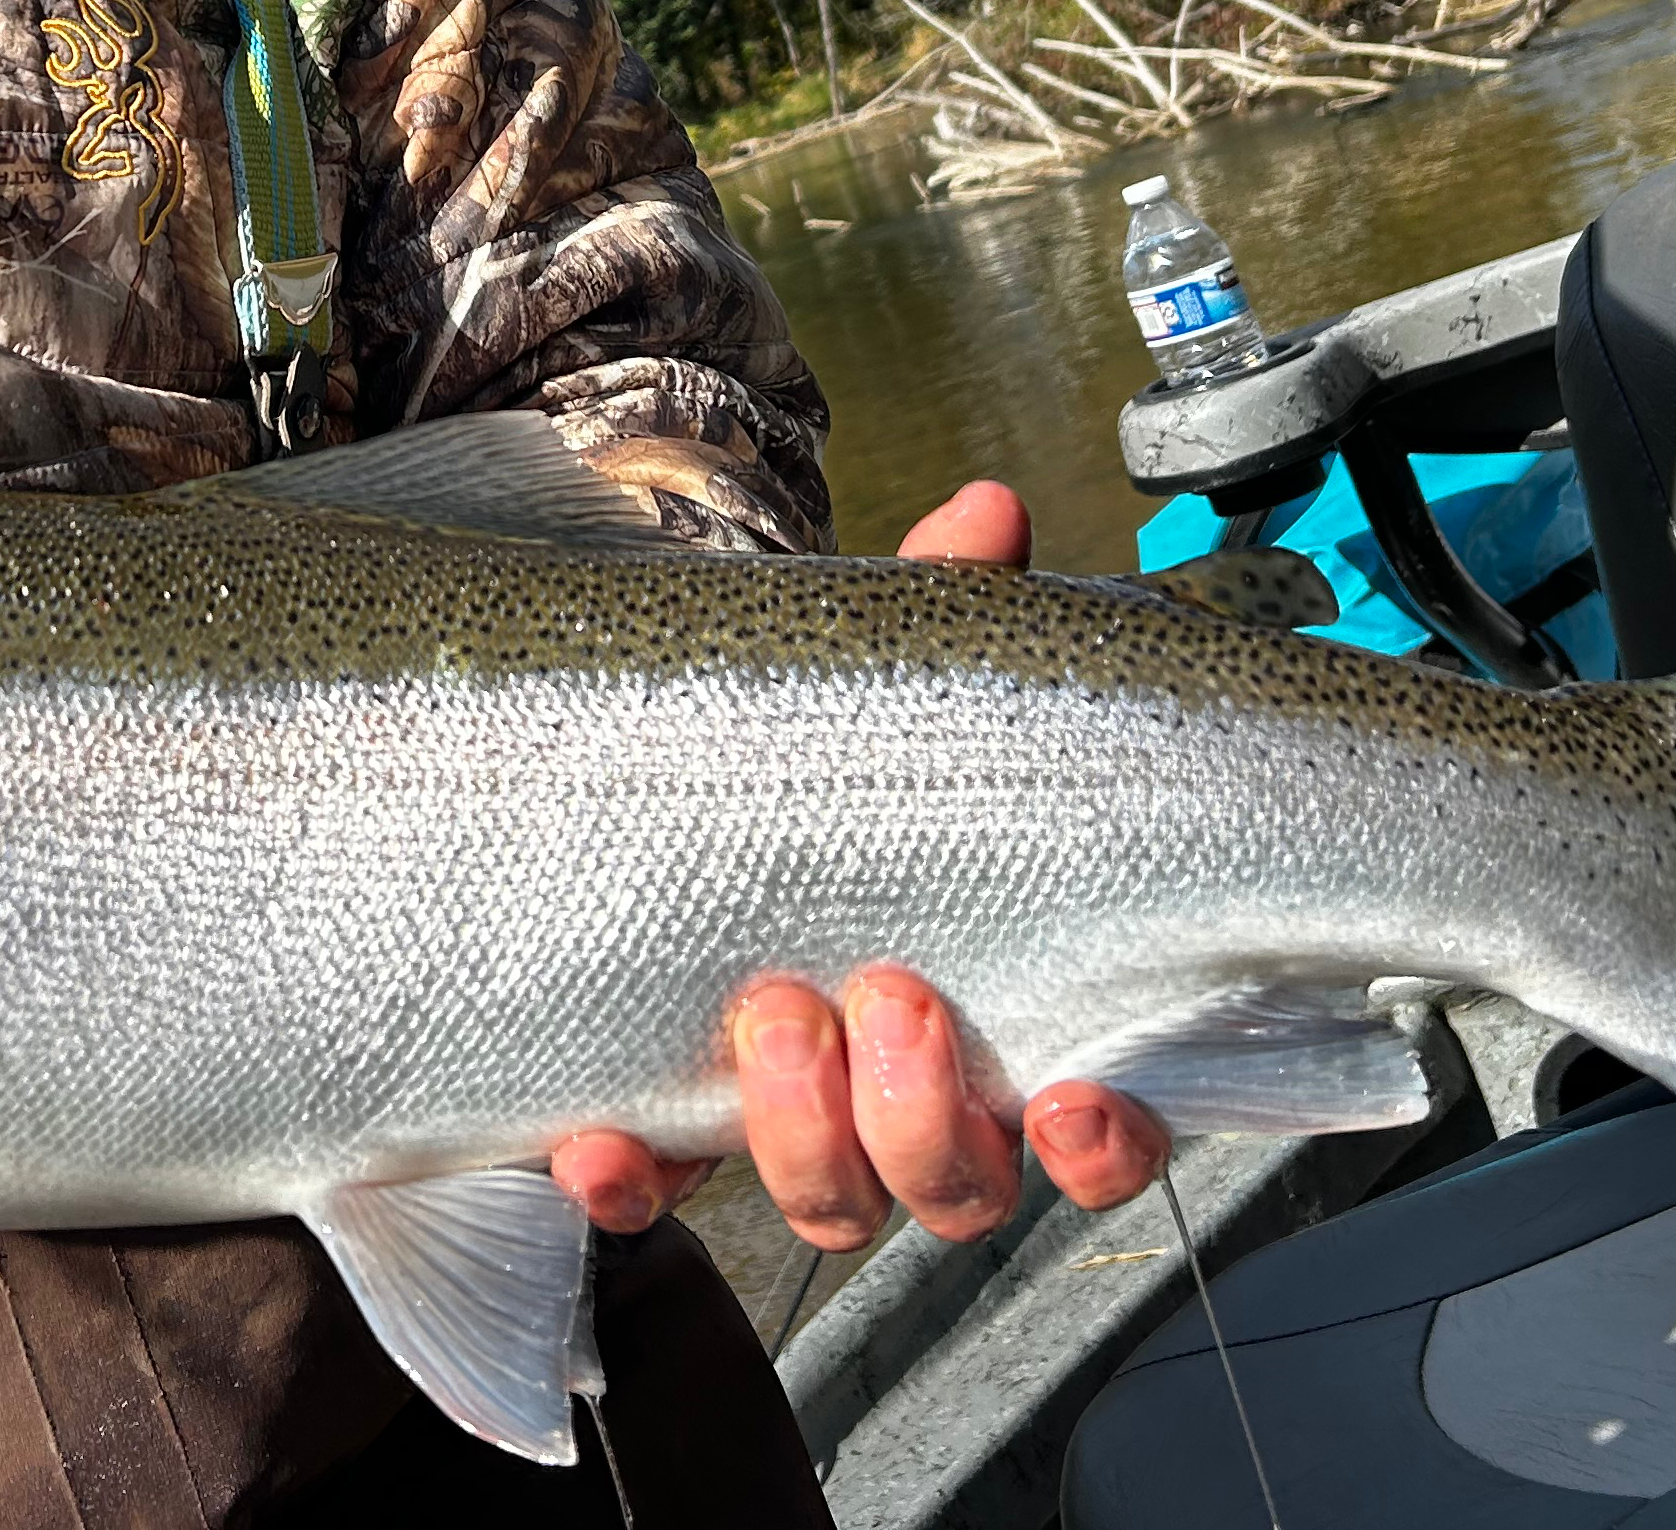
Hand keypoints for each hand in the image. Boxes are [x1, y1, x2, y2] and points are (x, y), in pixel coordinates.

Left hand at [547, 479, 1168, 1245]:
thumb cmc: (832, 749)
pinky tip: (600, 1147)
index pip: (1097, 1124)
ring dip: (807, 1133)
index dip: (1104, 1142)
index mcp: (1007, 1008)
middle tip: (887, 992)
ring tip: (772, 1016)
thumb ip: (943, 603)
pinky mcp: (668, 1121)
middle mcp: (911, 1095)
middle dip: (925, 1115)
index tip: (1079, 1099)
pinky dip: (632, 1180)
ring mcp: (790, 1120)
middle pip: (953, 1180)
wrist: (680, 772)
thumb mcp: (886, 673)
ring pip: (832, 1195)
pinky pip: (655, 1186)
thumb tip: (986, 511)